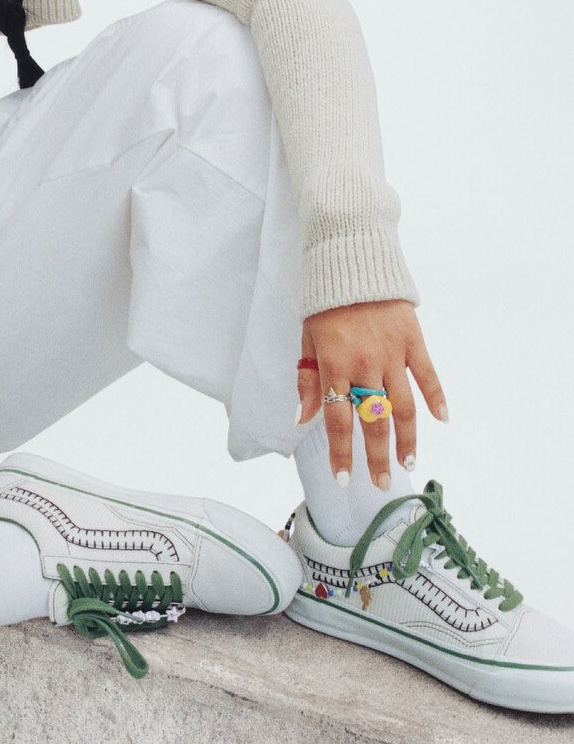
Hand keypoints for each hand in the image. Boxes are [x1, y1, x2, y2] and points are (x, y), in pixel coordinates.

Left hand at [296, 300, 449, 489]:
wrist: (351, 259)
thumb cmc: (325, 303)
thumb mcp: (307, 339)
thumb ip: (307, 380)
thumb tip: (302, 418)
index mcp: (334, 365)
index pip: (338, 420)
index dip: (342, 453)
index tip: (345, 479)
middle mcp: (365, 364)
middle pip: (373, 421)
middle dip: (376, 456)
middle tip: (381, 484)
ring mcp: (392, 353)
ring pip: (403, 407)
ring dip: (407, 439)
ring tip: (408, 463)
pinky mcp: (412, 340)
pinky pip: (428, 375)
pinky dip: (437, 398)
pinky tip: (442, 420)